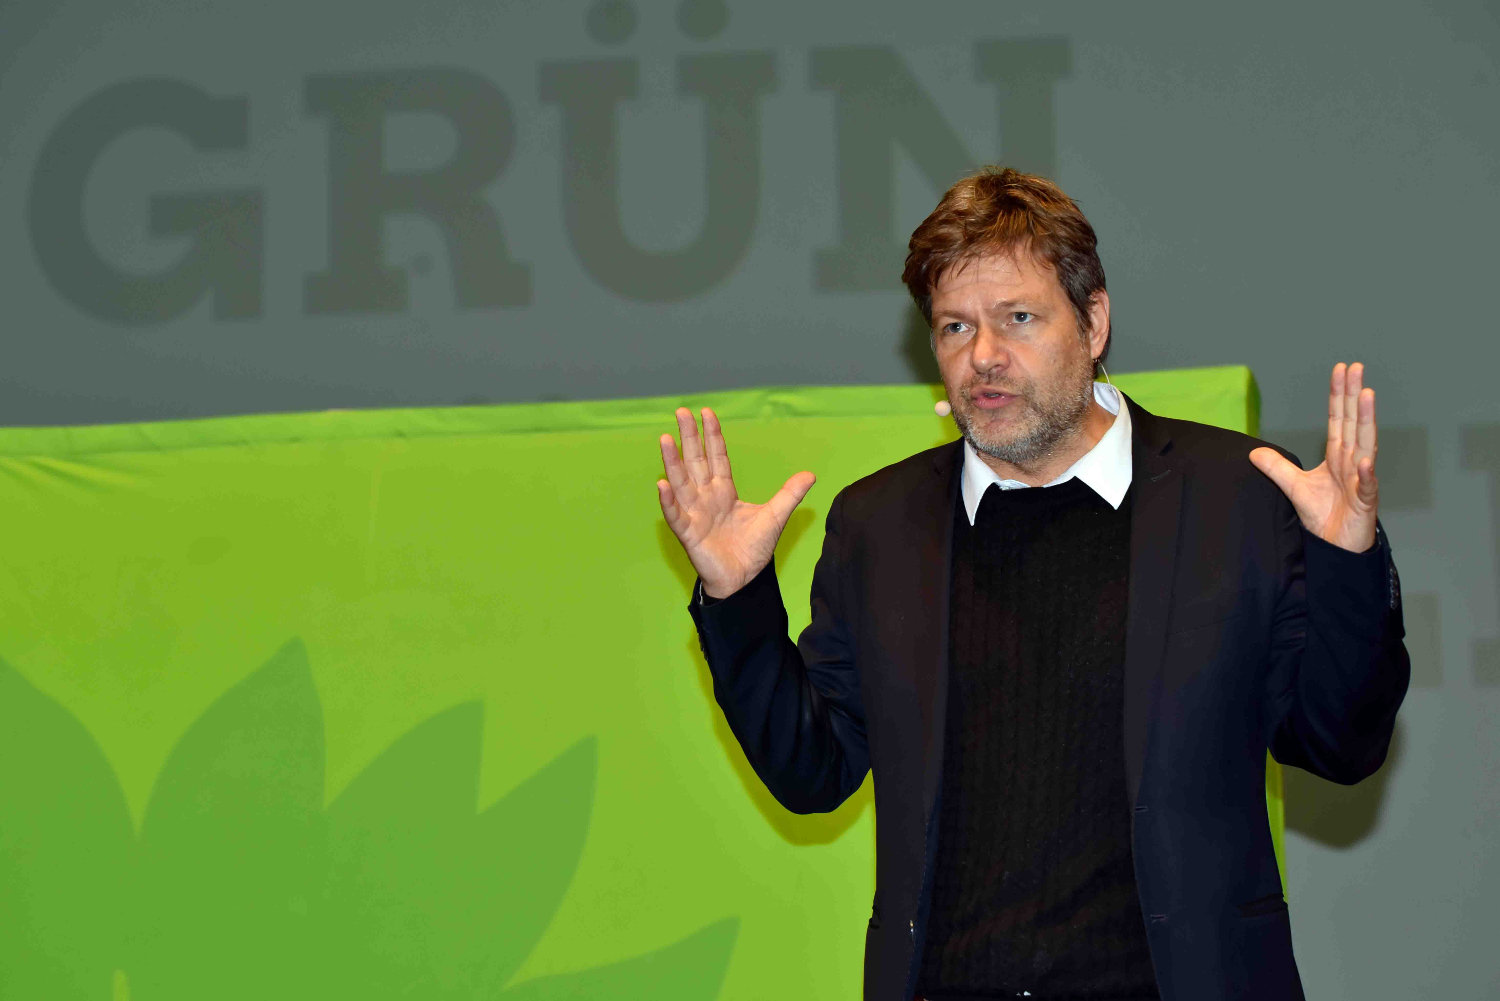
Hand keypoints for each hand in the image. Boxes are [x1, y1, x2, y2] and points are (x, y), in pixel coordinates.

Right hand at [657, 407, 816, 598]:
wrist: (743, 580)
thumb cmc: (753, 549)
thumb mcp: (775, 517)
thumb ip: (789, 494)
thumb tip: (810, 474)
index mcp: (724, 490)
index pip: (717, 457)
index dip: (712, 435)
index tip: (706, 412)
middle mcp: (706, 497)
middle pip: (695, 461)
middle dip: (689, 437)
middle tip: (681, 412)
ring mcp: (695, 514)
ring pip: (681, 483)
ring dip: (672, 462)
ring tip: (665, 439)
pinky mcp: (689, 534)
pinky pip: (676, 515)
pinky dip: (668, 501)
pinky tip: (662, 485)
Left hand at [1249, 362, 1378, 552]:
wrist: (1336, 546)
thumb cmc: (1324, 514)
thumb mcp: (1294, 486)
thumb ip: (1277, 467)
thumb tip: (1254, 452)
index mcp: (1338, 456)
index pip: (1339, 419)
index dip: (1339, 395)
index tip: (1341, 370)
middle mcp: (1352, 462)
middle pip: (1354, 424)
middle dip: (1354, 396)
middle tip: (1356, 368)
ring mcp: (1360, 481)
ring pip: (1365, 446)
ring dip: (1366, 421)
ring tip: (1366, 396)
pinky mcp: (1364, 503)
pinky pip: (1367, 486)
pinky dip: (1367, 475)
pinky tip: (1366, 461)